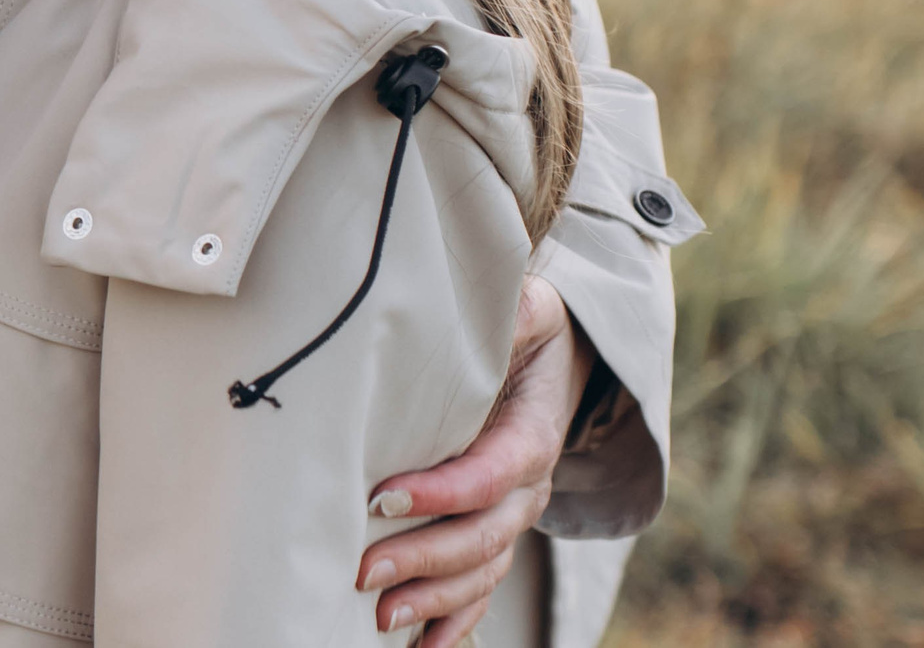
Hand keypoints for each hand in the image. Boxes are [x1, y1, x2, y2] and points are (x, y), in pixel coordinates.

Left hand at [355, 277, 593, 645]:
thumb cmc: (527, 330)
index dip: (444, 491)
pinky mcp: (494, 532)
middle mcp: (527, 487)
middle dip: (425, 559)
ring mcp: (512, 517)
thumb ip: (511, 313)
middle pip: (482, 536)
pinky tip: (418, 647)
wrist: (559, 361)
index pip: (491, 473)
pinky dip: (453, 622)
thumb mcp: (525, 310)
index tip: (384, 497)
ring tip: (379, 617)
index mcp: (532, 435)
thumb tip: (479, 310)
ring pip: (481, 571)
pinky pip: (480, 588)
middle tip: (365, 571)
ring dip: (433, 600)